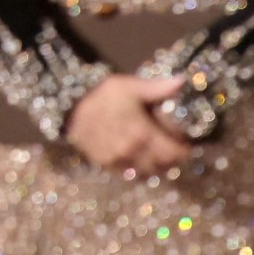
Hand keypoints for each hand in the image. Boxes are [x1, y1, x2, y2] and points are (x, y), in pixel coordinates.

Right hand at [66, 75, 190, 173]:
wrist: (68, 106)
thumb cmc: (103, 94)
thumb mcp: (130, 87)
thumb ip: (158, 88)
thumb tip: (182, 81)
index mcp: (142, 134)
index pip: (173, 153)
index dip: (182, 150)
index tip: (185, 144)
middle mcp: (131, 152)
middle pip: (162, 165)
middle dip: (171, 159)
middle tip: (172, 148)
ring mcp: (116, 161)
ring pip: (147, 172)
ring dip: (155, 166)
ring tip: (157, 153)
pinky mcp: (105, 165)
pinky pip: (129, 173)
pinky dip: (138, 168)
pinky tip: (138, 156)